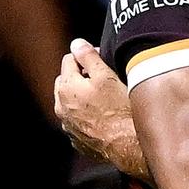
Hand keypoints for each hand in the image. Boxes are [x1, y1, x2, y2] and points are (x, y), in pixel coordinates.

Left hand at [54, 38, 137, 164]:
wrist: (127, 145)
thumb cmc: (119, 110)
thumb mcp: (107, 76)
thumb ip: (89, 57)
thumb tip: (76, 44)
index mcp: (66, 87)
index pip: (69, 59)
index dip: (87, 57)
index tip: (103, 62)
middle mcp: (61, 106)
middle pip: (66, 80)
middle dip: (81, 76)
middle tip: (104, 79)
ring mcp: (68, 125)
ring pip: (71, 102)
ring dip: (82, 97)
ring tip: (106, 99)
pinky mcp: (77, 139)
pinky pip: (78, 120)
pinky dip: (86, 115)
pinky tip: (104, 116)